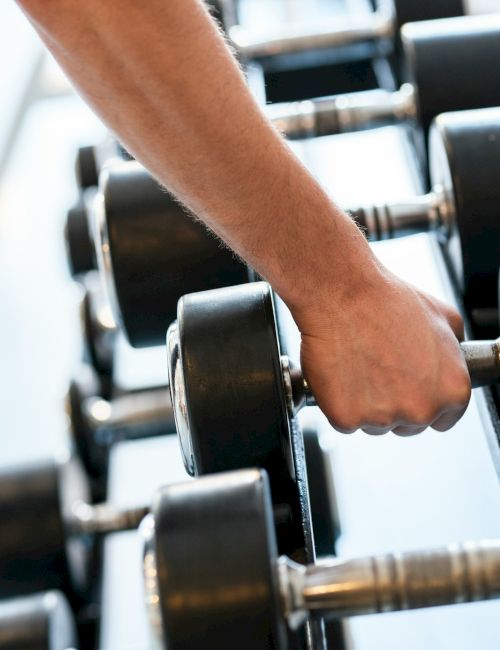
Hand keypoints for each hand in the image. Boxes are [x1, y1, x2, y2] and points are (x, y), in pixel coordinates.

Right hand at [295, 264, 470, 435]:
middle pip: (407, 425)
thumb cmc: (387, 301)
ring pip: (373, 425)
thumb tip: (451, 358)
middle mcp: (421, 409)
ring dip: (364, 403)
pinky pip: (343, 421)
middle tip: (378, 369)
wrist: (343, 295)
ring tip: (358, 364)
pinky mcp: (346, 417)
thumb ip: (454, 349)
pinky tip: (340, 373)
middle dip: (393, 403)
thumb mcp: (443, 316)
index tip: (407, 387)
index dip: (423, 400)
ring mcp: (382, 417)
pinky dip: (338, 401)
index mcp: (452, 390)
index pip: (443, 418)